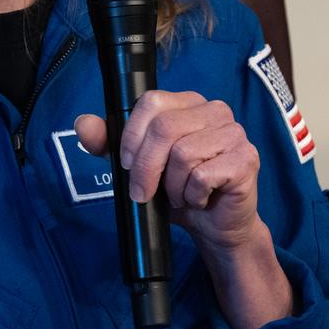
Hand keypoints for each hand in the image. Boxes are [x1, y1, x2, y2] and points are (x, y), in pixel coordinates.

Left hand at [73, 90, 261, 253]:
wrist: (214, 225)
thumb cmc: (178, 190)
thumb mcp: (138, 165)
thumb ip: (109, 143)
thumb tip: (82, 124)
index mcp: (188, 103)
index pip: (151, 102)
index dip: (133, 136)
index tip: (128, 164)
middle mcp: (214, 110)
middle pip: (164, 128)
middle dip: (146, 168)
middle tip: (144, 193)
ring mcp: (234, 132)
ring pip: (183, 154)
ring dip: (172, 186)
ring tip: (179, 194)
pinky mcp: (246, 159)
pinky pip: (203, 175)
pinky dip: (192, 196)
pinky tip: (199, 199)